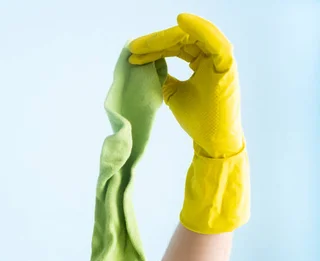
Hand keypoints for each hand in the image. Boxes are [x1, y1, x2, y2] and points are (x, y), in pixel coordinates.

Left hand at [128, 13, 244, 158]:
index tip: (133, 54)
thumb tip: (149, 65)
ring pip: (193, 37)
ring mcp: (221, 59)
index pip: (177, 46)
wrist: (212, 140)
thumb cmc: (197, 119)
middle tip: (133, 47)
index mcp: (203, 61)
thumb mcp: (173, 93)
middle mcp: (213, 57)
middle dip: (155, 42)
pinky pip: (213, 40)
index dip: (154, 47)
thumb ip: (164, 78)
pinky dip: (198, 28)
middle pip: (182, 39)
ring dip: (165, 38)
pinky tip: (180, 21)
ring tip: (142, 43)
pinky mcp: (227, 64)